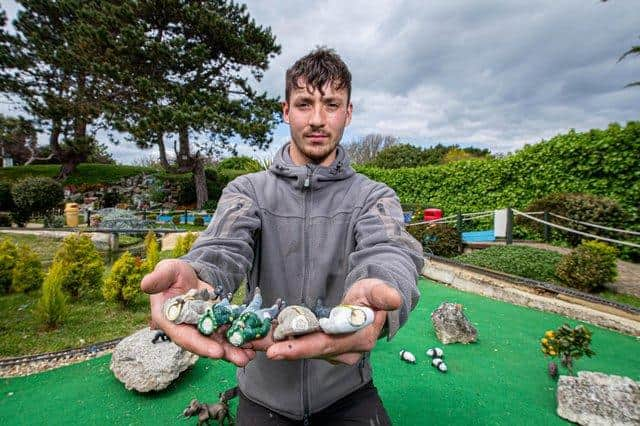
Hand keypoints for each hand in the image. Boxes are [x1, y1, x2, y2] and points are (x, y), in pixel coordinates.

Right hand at [140, 259, 255, 366]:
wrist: (187, 275)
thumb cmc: (172, 273)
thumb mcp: (166, 272)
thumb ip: (158, 279)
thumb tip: (145, 284)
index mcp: (169, 321)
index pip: (184, 337)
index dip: (200, 345)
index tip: (216, 353)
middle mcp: (185, 329)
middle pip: (204, 345)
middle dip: (223, 353)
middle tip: (241, 359)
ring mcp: (201, 328)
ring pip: (218, 343)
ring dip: (234, 350)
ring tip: (250, 356)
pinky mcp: (214, 324)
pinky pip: (226, 334)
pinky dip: (239, 339)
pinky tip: (252, 344)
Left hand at [261, 279, 400, 364]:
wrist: (376, 303)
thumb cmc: (375, 294)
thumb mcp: (379, 290)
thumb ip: (383, 294)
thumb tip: (392, 298)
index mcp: (358, 339)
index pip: (326, 345)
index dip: (300, 348)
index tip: (276, 350)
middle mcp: (345, 351)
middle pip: (308, 351)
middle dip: (280, 349)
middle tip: (251, 346)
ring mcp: (334, 351)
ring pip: (302, 349)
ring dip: (276, 345)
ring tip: (249, 340)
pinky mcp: (324, 346)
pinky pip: (301, 345)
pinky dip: (281, 341)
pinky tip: (261, 337)